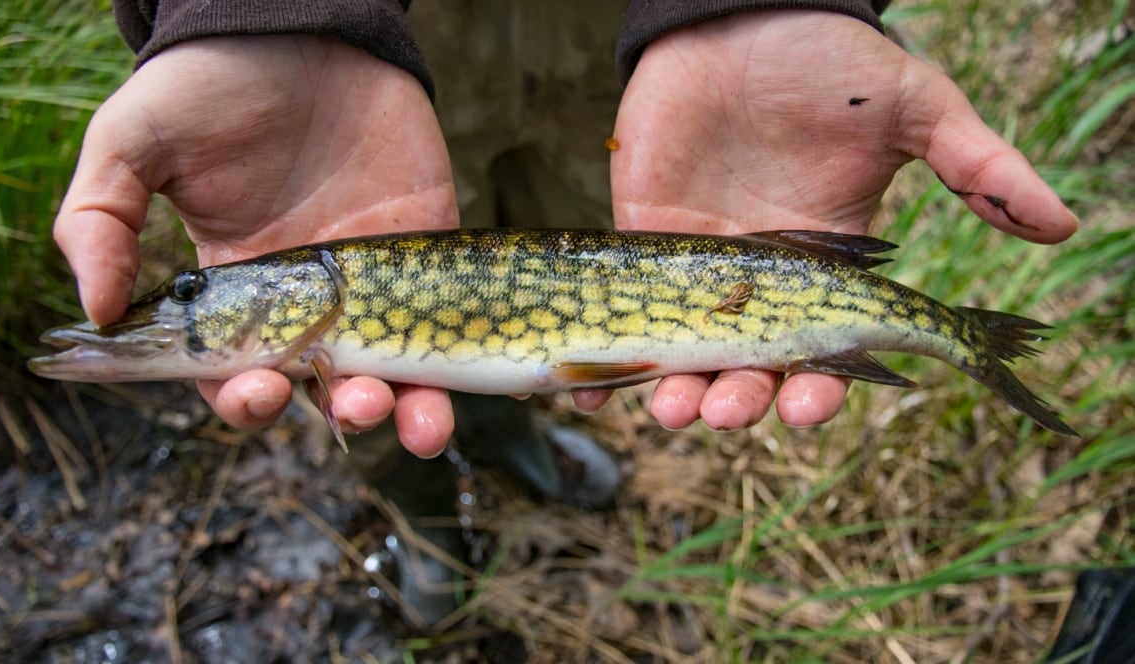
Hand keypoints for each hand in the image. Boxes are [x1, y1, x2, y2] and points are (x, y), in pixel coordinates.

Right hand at [54, 35, 458, 456]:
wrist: (297, 23)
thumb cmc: (207, 83)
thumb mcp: (131, 143)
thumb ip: (99, 221)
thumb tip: (95, 311)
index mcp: (236, 290)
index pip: (240, 373)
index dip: (246, 398)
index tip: (260, 391)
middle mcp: (308, 300)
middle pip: (328, 388)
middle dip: (343, 413)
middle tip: (355, 406)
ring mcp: (372, 279)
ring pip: (396, 371)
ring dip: (409, 411)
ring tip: (415, 421)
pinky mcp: (426, 246)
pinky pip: (447, 318)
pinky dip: (458, 361)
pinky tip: (458, 386)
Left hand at [607, 10, 1077, 430]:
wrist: (741, 16)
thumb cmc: (827, 60)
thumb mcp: (913, 108)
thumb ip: (979, 165)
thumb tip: (1063, 223)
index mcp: (827, 269)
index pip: (827, 354)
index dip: (820, 389)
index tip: (808, 407)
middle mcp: (763, 285)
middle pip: (752, 372)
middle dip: (741, 401)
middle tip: (728, 410)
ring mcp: (701, 270)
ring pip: (688, 358)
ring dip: (678, 392)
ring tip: (671, 407)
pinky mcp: (645, 244)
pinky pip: (624, 316)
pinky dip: (605, 360)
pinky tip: (586, 388)